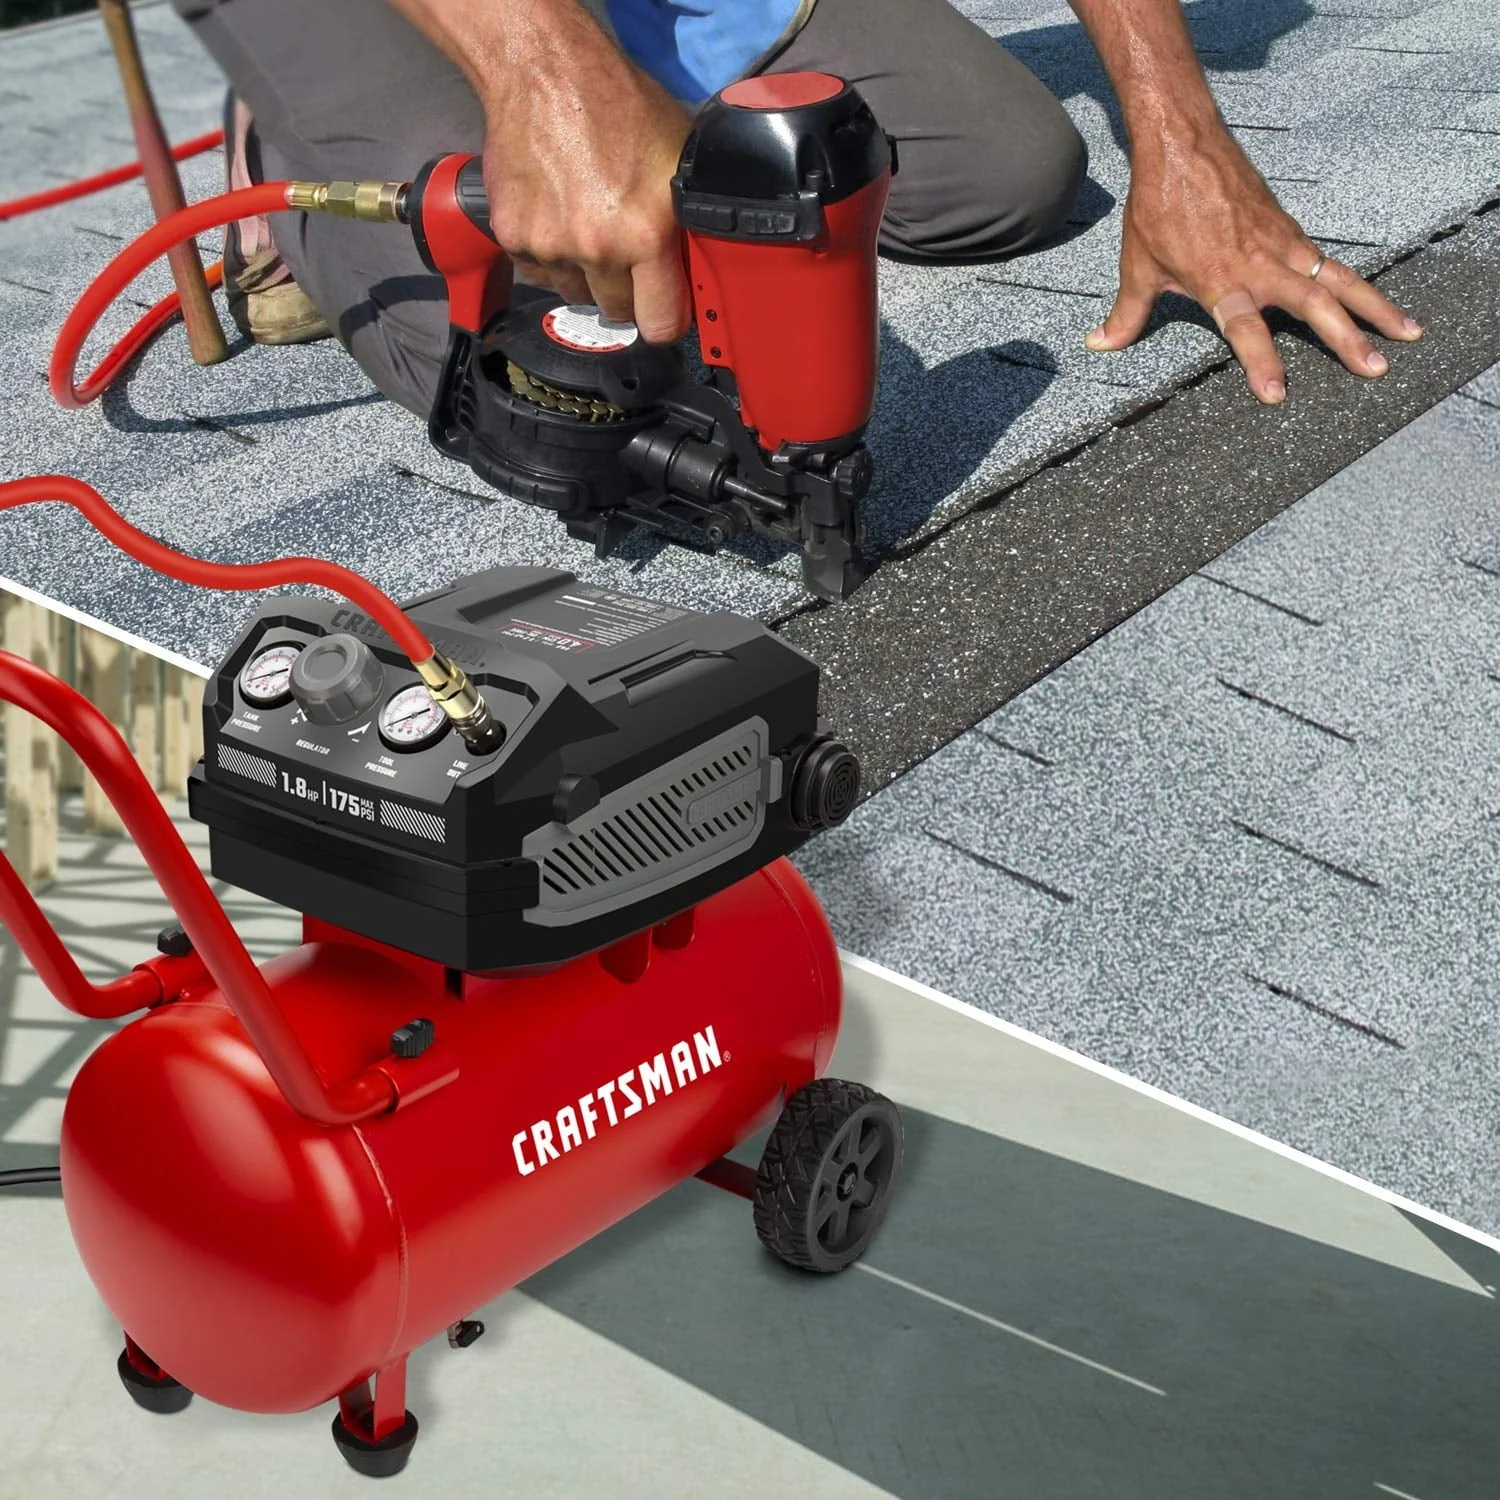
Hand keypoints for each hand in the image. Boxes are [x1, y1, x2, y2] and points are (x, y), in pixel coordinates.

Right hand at [477, 13, 692, 341]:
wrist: (544, 72)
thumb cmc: (617, 104)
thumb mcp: (679, 157)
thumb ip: (690, 218)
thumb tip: (703, 264)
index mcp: (647, 233)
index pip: (661, 324)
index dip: (665, 320)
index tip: (663, 309)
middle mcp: (598, 247)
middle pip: (617, 312)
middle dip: (625, 292)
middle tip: (624, 253)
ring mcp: (551, 246)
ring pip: (576, 293)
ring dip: (584, 272)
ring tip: (587, 224)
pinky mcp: (514, 238)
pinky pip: (539, 272)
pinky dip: (549, 254)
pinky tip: (557, 214)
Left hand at [1085, 124, 1422, 402]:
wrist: (1184, 143)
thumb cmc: (1159, 206)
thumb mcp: (1138, 267)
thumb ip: (1126, 314)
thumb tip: (1099, 345)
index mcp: (1221, 279)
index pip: (1245, 329)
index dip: (1261, 361)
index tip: (1277, 394)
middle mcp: (1260, 264)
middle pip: (1314, 305)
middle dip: (1347, 339)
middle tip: (1376, 369)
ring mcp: (1283, 244)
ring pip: (1338, 280)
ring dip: (1373, 308)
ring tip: (1405, 334)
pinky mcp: (1291, 229)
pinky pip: (1330, 263)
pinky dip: (1356, 283)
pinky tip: (1376, 303)